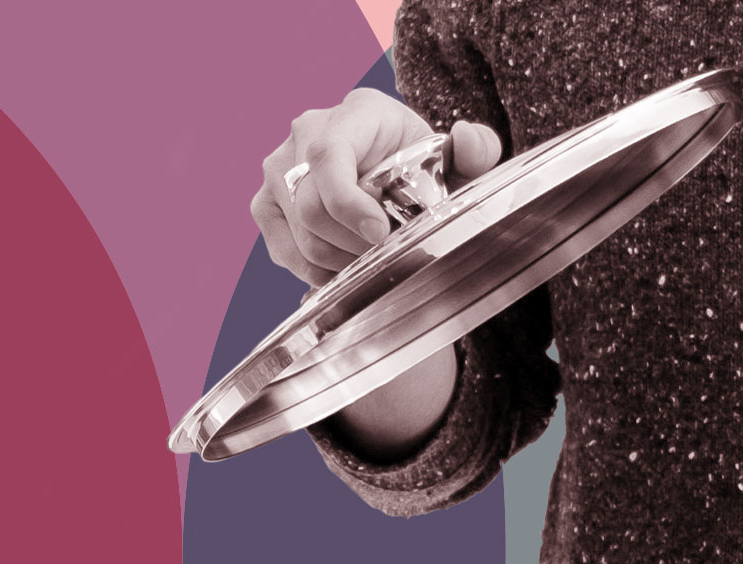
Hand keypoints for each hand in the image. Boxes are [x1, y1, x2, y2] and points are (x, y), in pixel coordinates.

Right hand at [251, 89, 502, 287]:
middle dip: (351, 244)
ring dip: (338, 261)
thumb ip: (476, 149)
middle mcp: (305, 133)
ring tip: (368, 260)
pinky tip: (343, 266)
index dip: (347, 203)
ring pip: (298, 235)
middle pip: (310, 207)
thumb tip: (467, 138)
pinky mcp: (266, 204)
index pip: (327, 155)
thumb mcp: (454, 159)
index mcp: (353, 114)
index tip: (379, 234)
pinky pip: (283, 250)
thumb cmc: (420, 165)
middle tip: (384, 256)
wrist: (390, 171)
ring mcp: (278, 169)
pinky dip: (315, 270)